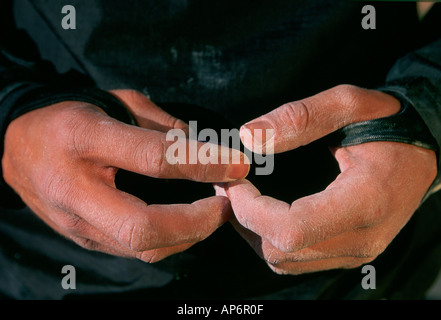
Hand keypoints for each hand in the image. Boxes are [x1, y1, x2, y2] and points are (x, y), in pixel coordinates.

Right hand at [2, 89, 248, 262]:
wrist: (15, 146)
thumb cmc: (70, 116)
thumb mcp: (115, 100)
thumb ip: (160, 123)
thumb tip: (204, 146)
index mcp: (83, 138)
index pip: (154, 158)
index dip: (203, 164)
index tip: (238, 165)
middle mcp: (75, 188)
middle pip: (144, 227)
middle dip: (198, 222)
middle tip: (226, 204)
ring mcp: (75, 222)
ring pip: (142, 248)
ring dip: (189, 235)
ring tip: (213, 212)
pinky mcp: (82, 239)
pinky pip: (134, 250)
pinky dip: (169, 240)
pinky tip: (185, 222)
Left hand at [217, 85, 436, 274]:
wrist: (421, 152)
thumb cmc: (386, 124)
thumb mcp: (349, 104)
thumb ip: (300, 116)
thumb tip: (249, 138)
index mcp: (365, 202)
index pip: (290, 230)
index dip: (250, 208)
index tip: (235, 181)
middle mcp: (362, 239)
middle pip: (280, 251)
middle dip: (244, 218)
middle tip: (231, 184)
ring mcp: (355, 252)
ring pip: (283, 262)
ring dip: (253, 230)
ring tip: (242, 196)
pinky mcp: (348, 254)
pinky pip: (295, 261)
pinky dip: (268, 239)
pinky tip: (262, 212)